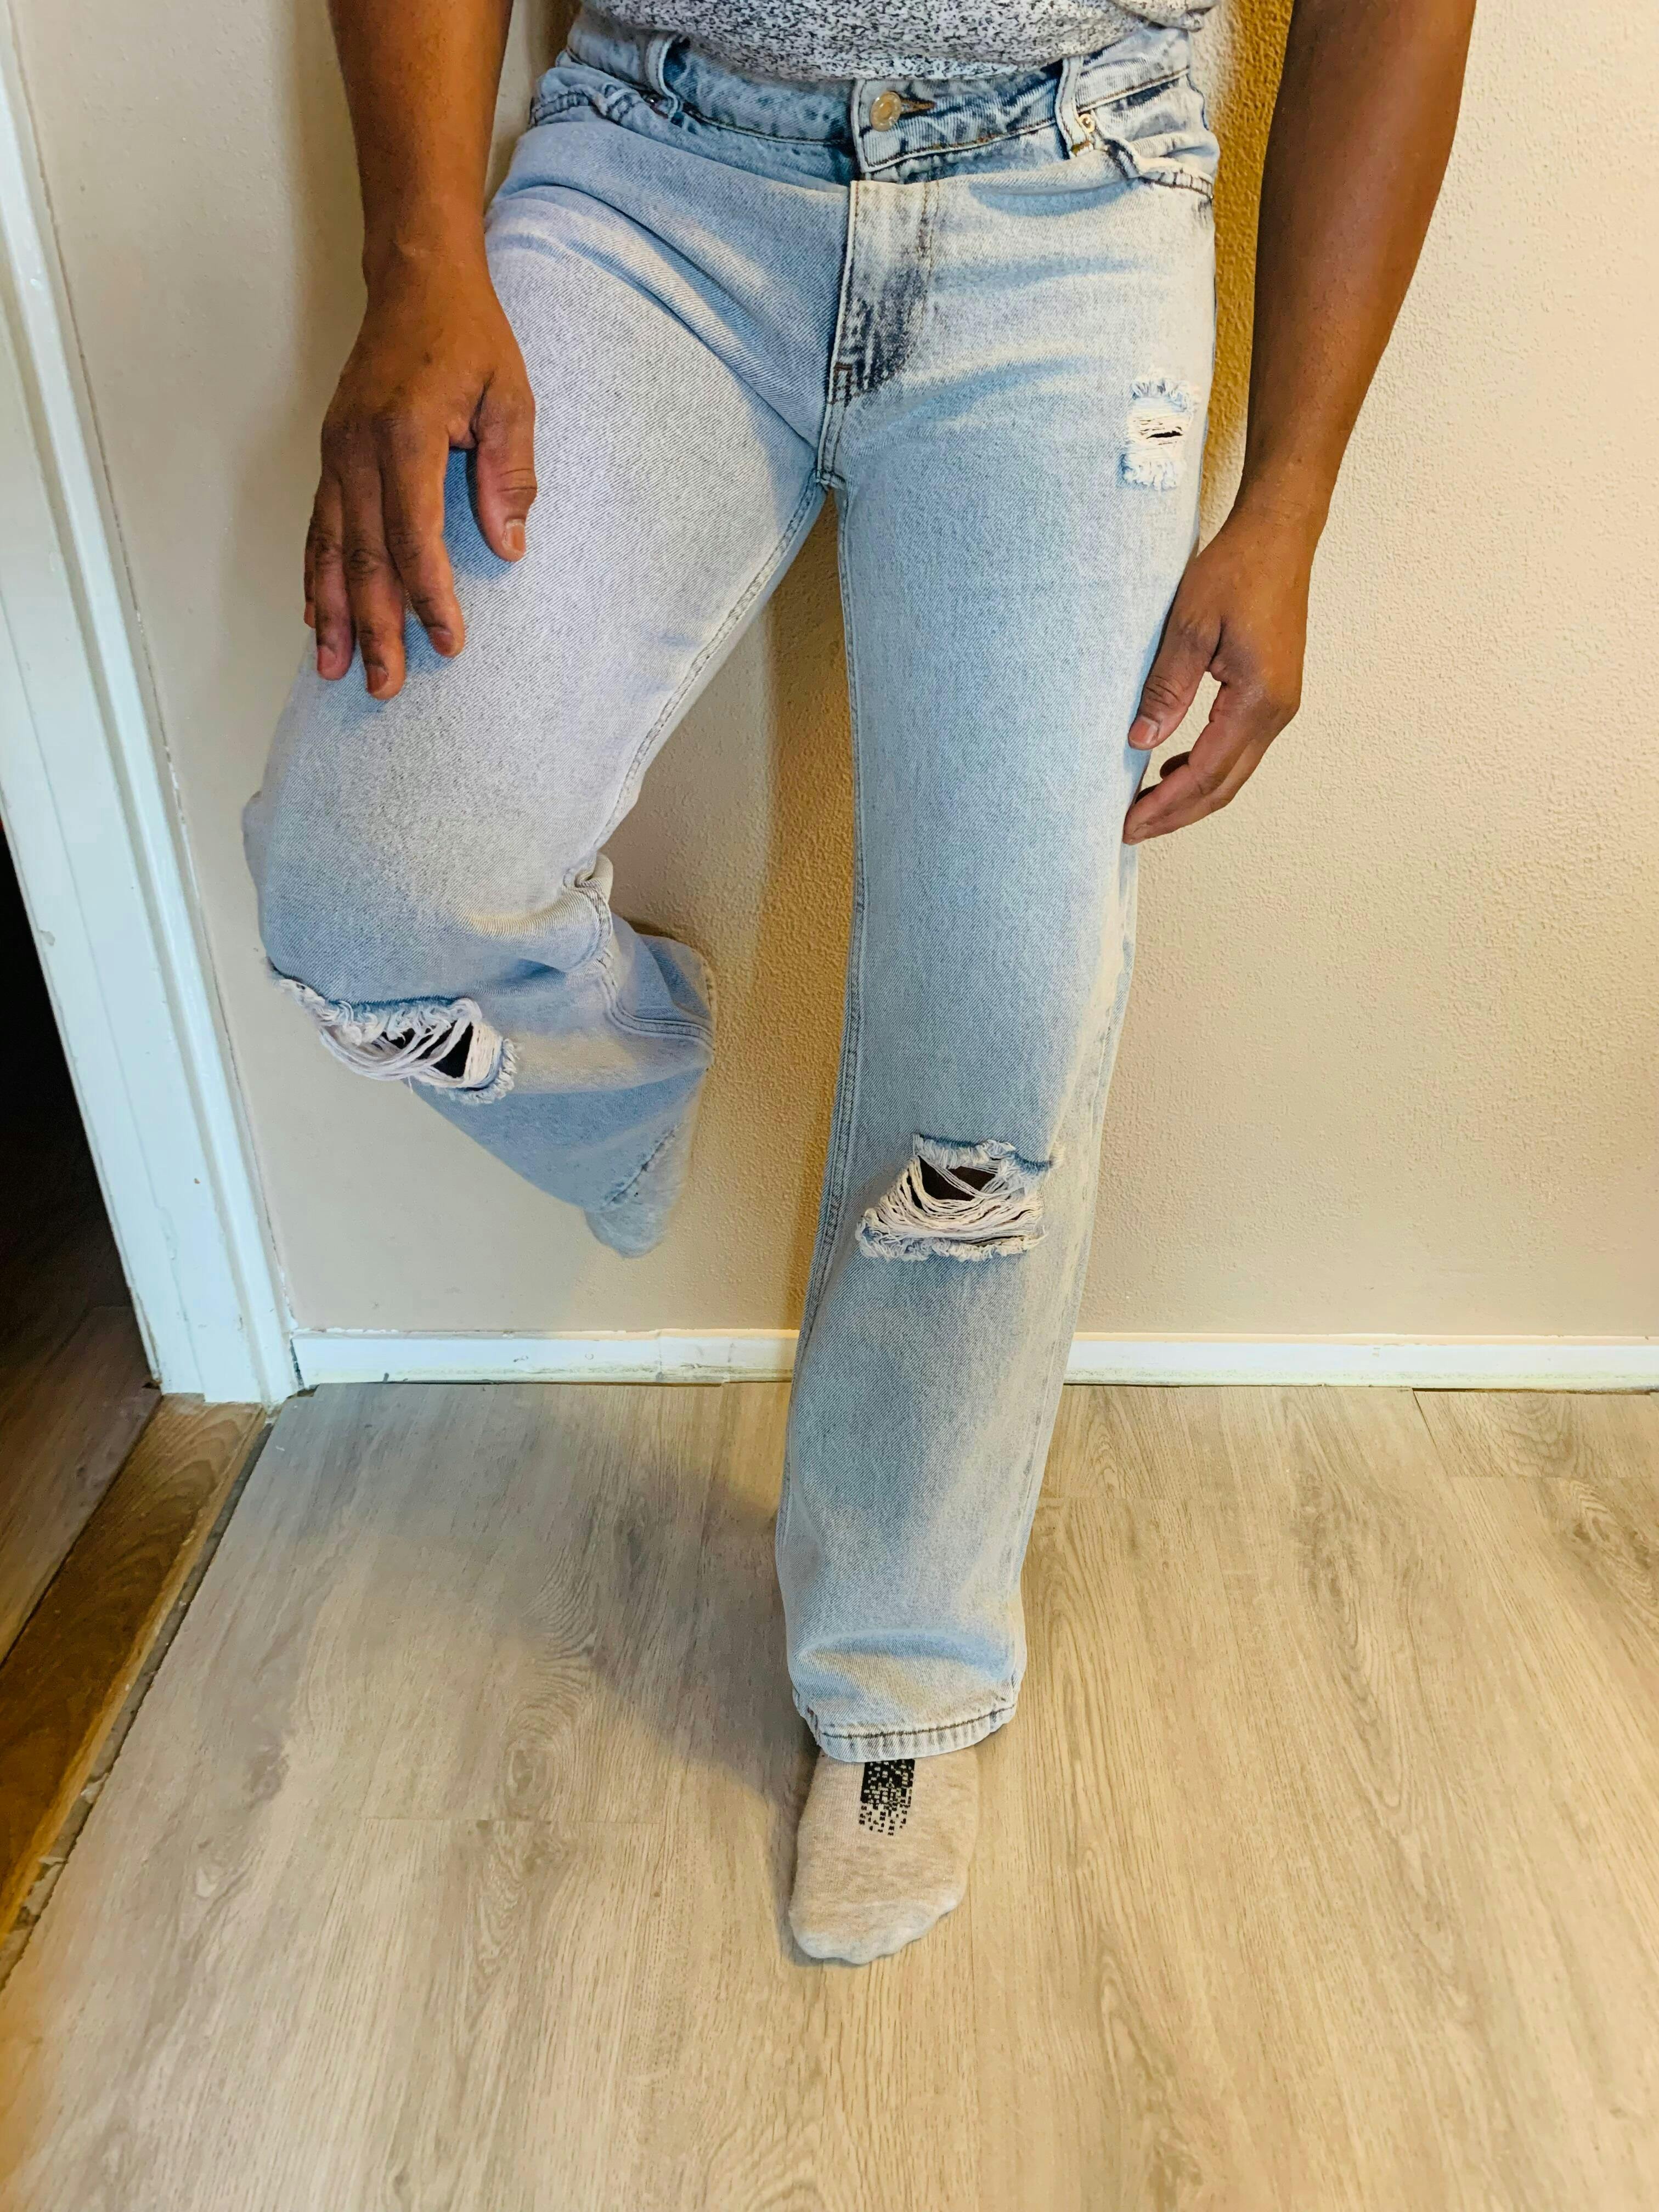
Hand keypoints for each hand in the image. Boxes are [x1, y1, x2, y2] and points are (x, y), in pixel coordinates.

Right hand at [306, 259, 536, 697]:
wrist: (417, 278)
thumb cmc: (469, 337)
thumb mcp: (512, 397)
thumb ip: (510, 473)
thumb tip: (508, 547)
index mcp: (405, 434)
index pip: (412, 534)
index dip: (428, 595)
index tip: (447, 643)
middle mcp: (358, 448)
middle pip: (362, 555)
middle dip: (375, 627)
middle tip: (386, 686)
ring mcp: (336, 452)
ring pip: (328, 548)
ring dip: (334, 614)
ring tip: (336, 670)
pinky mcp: (332, 454)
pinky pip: (318, 526)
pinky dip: (316, 576)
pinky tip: (319, 617)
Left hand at [1122, 506, 1314, 843]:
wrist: (1279, 535)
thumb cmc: (1237, 569)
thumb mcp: (1190, 624)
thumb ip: (1167, 687)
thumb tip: (1140, 741)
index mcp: (1259, 699)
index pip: (1206, 773)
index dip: (1165, 806)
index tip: (1127, 824)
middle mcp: (1277, 711)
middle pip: (1224, 786)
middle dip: (1175, 814)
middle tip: (1129, 831)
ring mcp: (1280, 704)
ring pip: (1233, 773)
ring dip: (1190, 796)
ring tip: (1145, 808)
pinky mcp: (1273, 694)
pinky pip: (1238, 748)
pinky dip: (1204, 767)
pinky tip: (1171, 767)